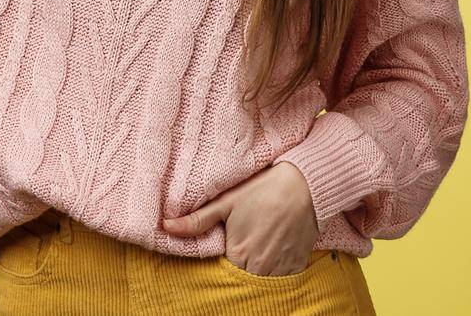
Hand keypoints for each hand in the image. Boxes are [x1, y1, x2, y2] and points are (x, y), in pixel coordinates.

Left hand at [162, 162, 320, 275]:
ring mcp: (281, 269)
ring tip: (252, 257)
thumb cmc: (263, 190)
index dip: (218, 271)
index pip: (222, 277)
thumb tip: (165, 227)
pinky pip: (282, 281)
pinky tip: (270, 258)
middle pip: (242, 283)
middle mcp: (260, 267)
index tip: (218, 260)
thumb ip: (197, 220)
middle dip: (236, 276)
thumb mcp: (226, 202)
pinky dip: (275, 275)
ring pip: (262, 284)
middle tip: (236, 256)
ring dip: (255, 277)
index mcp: (239, 254)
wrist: (305, 185)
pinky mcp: (297, 266)